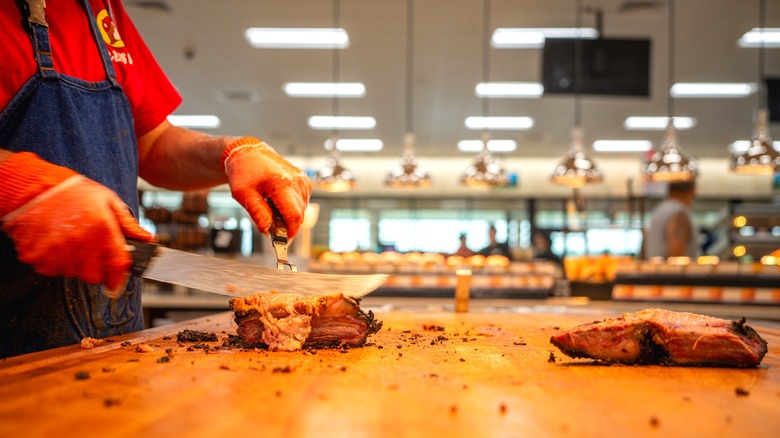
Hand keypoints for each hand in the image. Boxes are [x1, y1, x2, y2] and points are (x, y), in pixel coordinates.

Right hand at [0, 152, 153, 291]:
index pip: (117, 266)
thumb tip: (148, 238)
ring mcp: (57, 252)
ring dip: (74, 263)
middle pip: (94, 275)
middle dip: (95, 267)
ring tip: (70, 239)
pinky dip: (55, 260)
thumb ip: (128, 224)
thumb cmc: (74, 193)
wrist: (35, 188)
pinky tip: (55, 241)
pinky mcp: (37, 257)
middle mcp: (80, 244)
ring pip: (73, 273)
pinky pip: (52, 269)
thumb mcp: (108, 201)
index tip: (116, 283)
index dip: (119, 278)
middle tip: (89, 249)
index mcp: (102, 230)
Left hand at [223, 137, 311, 237]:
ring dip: (289, 215)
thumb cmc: (244, 172)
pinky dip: (292, 207)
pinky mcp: (304, 180)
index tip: (282, 242)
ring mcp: (302, 180)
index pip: (294, 215)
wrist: (249, 153)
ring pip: (302, 210)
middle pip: (299, 214)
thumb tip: (268, 232)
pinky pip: (303, 202)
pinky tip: (278, 202)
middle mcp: (297, 181)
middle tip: (270, 225)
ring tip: (270, 207)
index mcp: (282, 183)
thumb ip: (257, 214)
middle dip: (287, 225)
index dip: (290, 232)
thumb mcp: (243, 195)